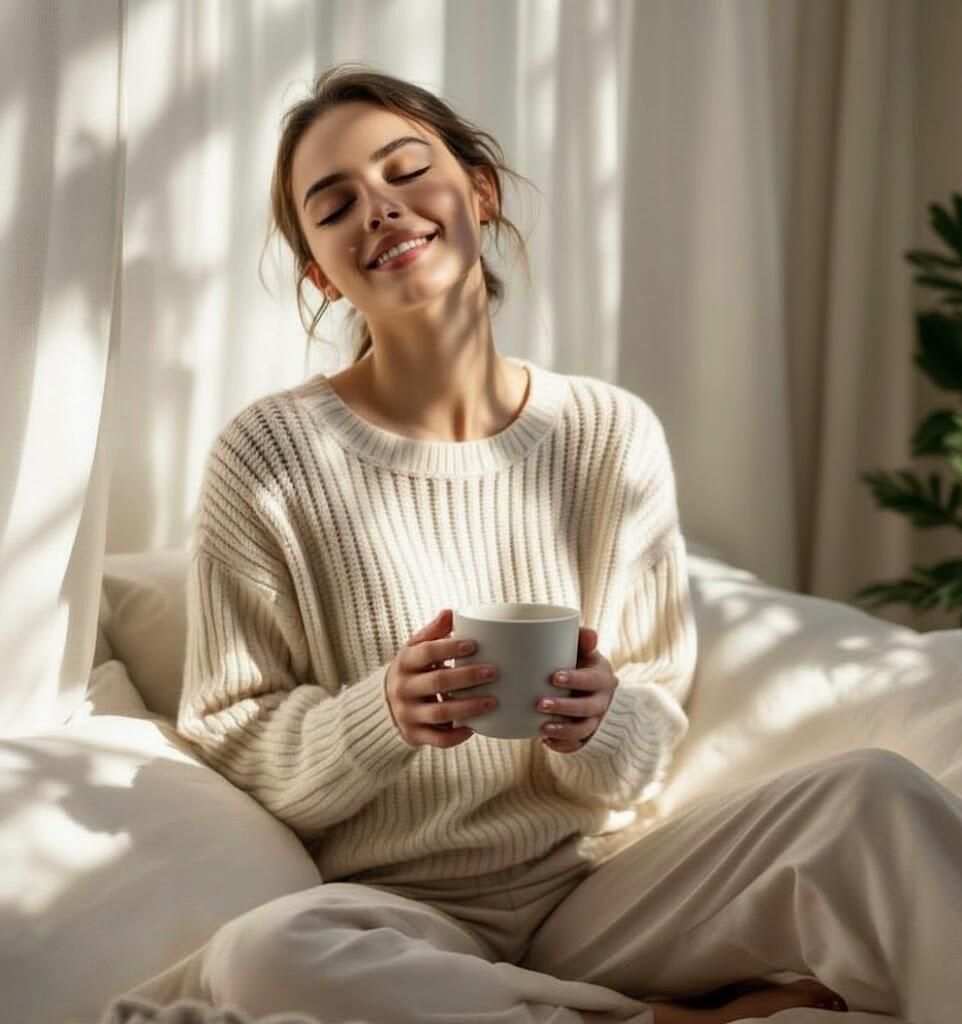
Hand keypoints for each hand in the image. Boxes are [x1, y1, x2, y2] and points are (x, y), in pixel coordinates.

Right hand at [385, 608, 500, 748]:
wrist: (384, 704)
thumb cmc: (412, 670)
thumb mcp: (415, 649)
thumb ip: (433, 632)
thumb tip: (452, 612)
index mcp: (405, 662)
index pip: (426, 652)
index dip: (449, 648)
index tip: (473, 645)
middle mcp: (403, 688)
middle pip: (437, 682)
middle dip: (467, 677)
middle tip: (494, 672)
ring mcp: (408, 713)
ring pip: (440, 712)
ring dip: (468, 707)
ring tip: (493, 701)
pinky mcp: (414, 735)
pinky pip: (438, 739)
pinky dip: (457, 736)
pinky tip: (475, 728)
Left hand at [536, 626, 616, 752]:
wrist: (588, 687)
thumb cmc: (578, 662)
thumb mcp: (582, 649)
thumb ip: (582, 639)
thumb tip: (591, 635)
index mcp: (601, 676)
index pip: (593, 680)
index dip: (575, 680)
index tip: (553, 677)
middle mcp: (602, 699)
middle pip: (588, 708)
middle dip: (564, 707)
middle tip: (539, 704)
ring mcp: (596, 719)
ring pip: (584, 729)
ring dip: (564, 730)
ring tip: (542, 728)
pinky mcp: (587, 735)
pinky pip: (578, 745)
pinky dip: (563, 745)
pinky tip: (546, 741)